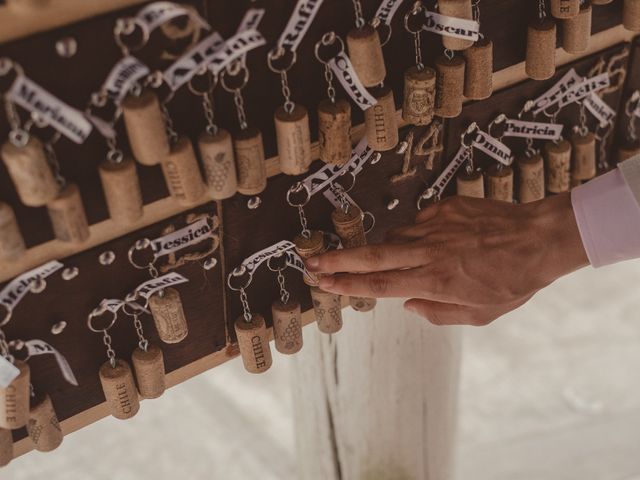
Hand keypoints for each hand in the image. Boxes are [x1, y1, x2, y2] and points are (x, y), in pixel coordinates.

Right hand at [306, 194, 588, 325]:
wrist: (539, 237)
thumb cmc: (512, 281)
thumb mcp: (479, 314)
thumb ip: (438, 314)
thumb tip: (408, 304)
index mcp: (435, 282)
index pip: (380, 285)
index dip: (348, 285)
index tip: (324, 283)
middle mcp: (429, 252)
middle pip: (373, 255)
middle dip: (338, 260)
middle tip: (311, 262)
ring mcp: (435, 225)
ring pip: (393, 236)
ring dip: (384, 248)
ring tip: (399, 258)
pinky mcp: (444, 207)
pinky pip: (417, 222)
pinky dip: (416, 235)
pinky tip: (434, 242)